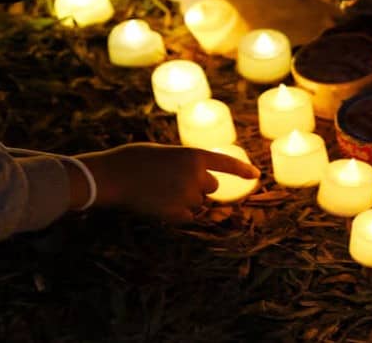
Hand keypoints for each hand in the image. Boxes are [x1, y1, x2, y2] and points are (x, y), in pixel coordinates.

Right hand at [67, 143, 259, 222]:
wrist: (114, 176)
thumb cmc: (134, 160)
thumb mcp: (166, 153)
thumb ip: (185, 164)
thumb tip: (196, 182)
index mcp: (194, 155)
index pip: (226, 163)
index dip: (242, 170)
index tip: (257, 175)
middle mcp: (197, 176)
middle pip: (211, 187)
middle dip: (198, 186)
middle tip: (172, 182)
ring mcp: (189, 196)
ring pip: (198, 203)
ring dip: (186, 200)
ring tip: (160, 192)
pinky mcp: (178, 214)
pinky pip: (188, 217)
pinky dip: (178, 214)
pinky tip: (159, 205)